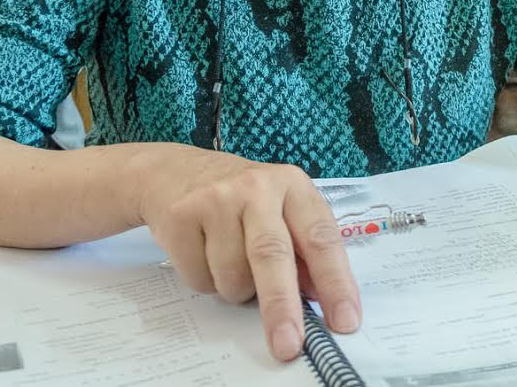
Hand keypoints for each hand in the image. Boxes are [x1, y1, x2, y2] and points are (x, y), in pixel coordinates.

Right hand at [135, 148, 358, 362]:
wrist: (172, 173)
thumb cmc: (238, 199)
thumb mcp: (280, 211)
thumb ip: (303, 250)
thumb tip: (321, 298)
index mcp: (293, 185)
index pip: (321, 238)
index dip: (336, 282)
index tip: (344, 320)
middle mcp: (257, 187)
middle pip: (273, 255)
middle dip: (282, 306)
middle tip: (289, 344)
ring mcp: (216, 199)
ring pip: (233, 276)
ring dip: (236, 289)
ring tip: (230, 261)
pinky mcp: (181, 216)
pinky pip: (200, 278)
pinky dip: (206, 281)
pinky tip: (203, 253)